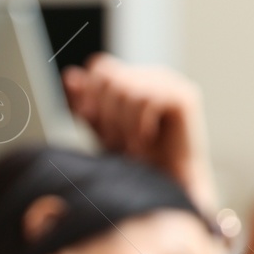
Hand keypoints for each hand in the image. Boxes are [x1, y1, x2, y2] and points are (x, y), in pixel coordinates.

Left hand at [62, 54, 216, 213]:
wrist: (166, 187)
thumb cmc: (136, 162)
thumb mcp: (101, 131)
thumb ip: (86, 105)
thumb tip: (70, 76)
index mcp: (133, 79)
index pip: (100, 67)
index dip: (89, 92)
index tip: (89, 119)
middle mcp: (152, 76)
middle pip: (109, 74)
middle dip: (104, 112)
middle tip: (114, 141)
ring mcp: (170, 83)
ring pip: (125, 88)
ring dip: (122, 124)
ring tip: (131, 146)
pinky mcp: (183, 97)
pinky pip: (145, 99)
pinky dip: (138, 126)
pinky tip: (145, 142)